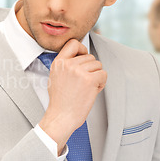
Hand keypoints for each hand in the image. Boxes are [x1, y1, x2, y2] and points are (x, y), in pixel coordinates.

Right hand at [39, 38, 106, 154]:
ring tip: (86, 88)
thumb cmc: (60, 101)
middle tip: (83, 82)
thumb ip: (65, 65)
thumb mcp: (55, 77)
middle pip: (90, 56)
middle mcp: (68, 64)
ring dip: (96, 76)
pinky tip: (91, 91)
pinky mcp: (90, 80)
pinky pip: (103, 74)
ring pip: (98, 65)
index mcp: (58, 63)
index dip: (82, 49)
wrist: (61, 116)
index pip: (73, 43)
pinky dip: (101, 84)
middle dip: (91, 69)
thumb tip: (80, 57)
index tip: (83, 57)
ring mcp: (79, 71)